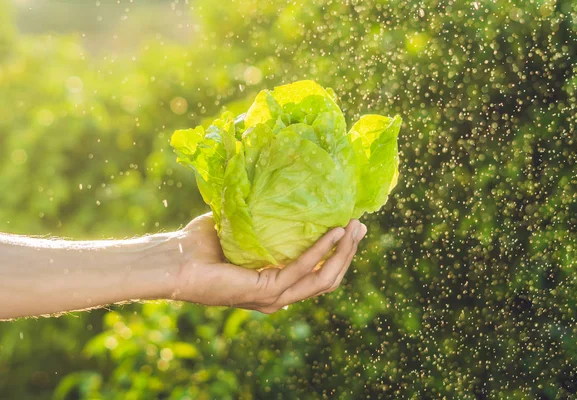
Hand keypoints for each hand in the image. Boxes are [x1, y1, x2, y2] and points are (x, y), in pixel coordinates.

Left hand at [172, 214, 366, 313]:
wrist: (174, 259)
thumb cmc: (201, 244)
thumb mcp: (243, 228)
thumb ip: (266, 220)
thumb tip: (285, 191)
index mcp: (275, 284)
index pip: (318, 274)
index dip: (339, 253)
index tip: (351, 225)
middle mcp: (278, 296)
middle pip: (328, 278)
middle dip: (348, 252)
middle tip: (360, 224)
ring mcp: (273, 298)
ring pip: (323, 278)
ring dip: (343, 252)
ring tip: (354, 226)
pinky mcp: (266, 291)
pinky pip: (303, 269)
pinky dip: (322, 250)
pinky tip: (334, 231)